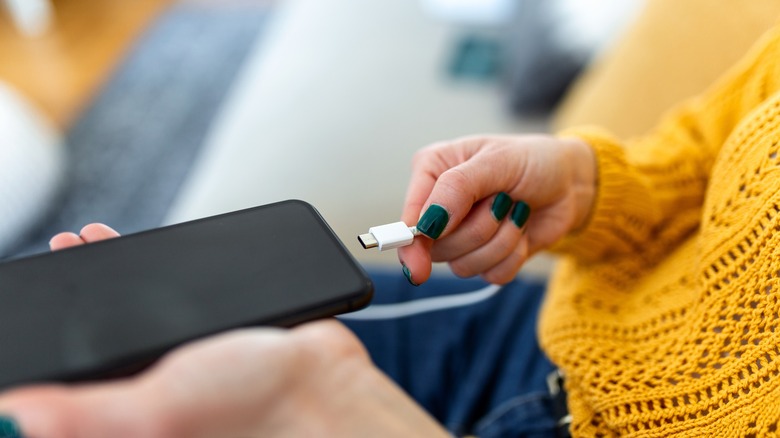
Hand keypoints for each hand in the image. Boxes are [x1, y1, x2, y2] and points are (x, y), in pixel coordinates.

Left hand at [0, 225, 446, 437]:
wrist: (325, 382)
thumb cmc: (252, 410)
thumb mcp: (153, 411)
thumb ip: (84, 415)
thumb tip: (12, 416)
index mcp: (127, 412)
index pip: (69, 376)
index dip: (46, 343)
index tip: (30, 301)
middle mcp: (153, 384)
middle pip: (100, 335)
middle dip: (77, 295)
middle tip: (61, 259)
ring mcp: (186, 354)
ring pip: (140, 309)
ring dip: (117, 275)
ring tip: (93, 245)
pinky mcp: (217, 330)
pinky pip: (181, 295)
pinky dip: (165, 270)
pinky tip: (155, 253)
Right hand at [398, 134, 595, 284]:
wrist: (570, 182)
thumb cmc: (532, 159)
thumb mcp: (497, 160)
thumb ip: (457, 188)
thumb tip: (427, 223)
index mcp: (432, 173)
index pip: (409, 218)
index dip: (411, 244)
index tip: (418, 267)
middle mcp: (441, 207)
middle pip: (439, 248)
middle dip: (479, 229)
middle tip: (502, 200)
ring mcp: (462, 236)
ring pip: (464, 265)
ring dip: (500, 240)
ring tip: (514, 210)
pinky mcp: (487, 257)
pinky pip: (491, 275)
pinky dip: (513, 254)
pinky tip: (521, 229)